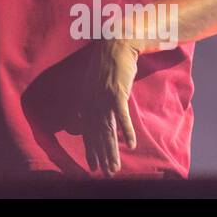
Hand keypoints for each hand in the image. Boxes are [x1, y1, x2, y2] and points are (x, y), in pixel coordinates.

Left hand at [79, 39, 140, 176]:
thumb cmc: (108, 65)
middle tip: (106, 172)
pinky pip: (121, 115)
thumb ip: (91, 101)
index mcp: (86, 101)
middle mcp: (92, 101)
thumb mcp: (95, 84)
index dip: (90, 149)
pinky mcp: (117, 92)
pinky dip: (126, 130)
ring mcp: (103, 97)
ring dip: (112, 150)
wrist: (116, 44)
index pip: (87, 131)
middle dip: (101, 155)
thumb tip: (87, 118)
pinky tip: (130, 144)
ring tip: (116, 166)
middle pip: (97, 134)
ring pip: (108, 129)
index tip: (93, 166)